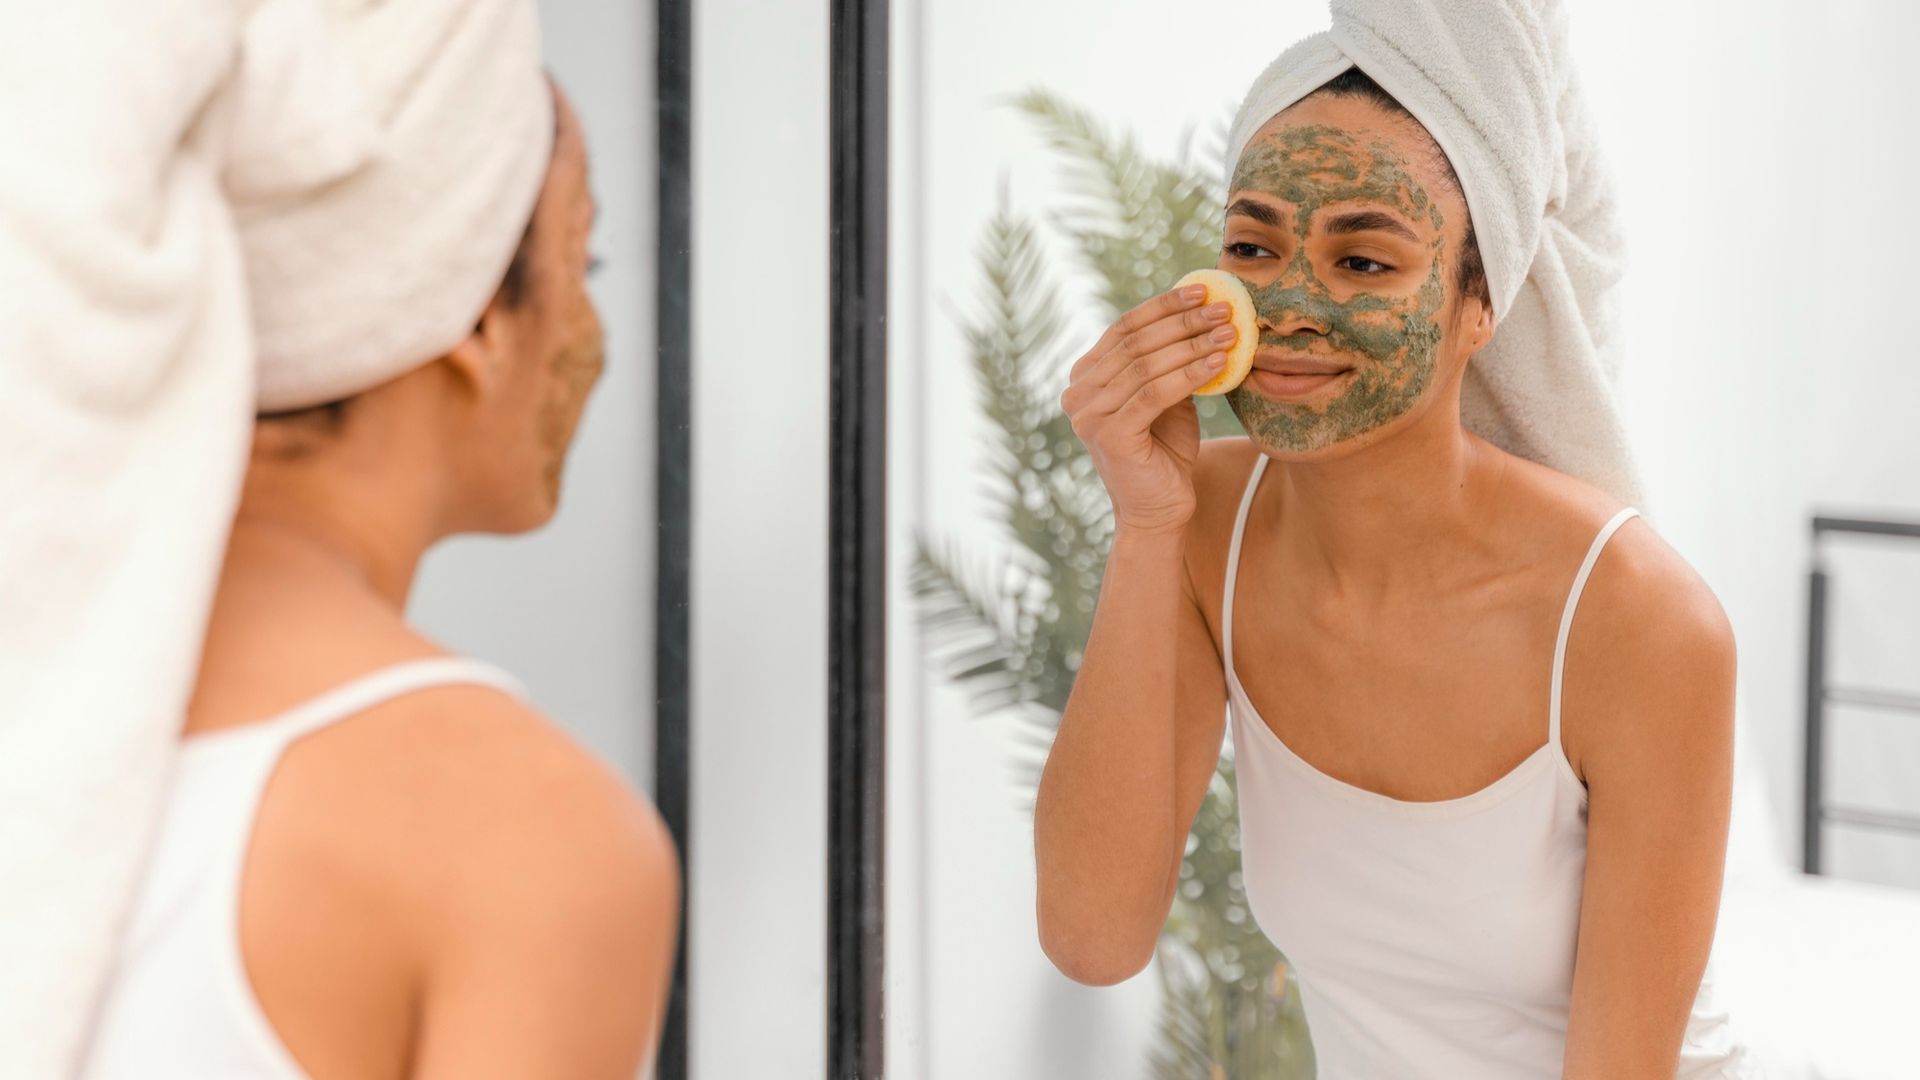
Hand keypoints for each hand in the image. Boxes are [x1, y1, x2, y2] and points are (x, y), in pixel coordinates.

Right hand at [1060, 285, 1235, 536]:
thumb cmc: (1165, 451)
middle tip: (1225, 309)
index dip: (1164, 306)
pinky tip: (1220, 364)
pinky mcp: (1109, 435)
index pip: (1124, 328)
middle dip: (1184, 322)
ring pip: (1146, 366)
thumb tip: (1201, 310)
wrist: (1159, 510)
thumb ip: (1167, 360)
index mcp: (1085, 377)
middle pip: (1136, 343)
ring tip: (1231, 333)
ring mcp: (1089, 415)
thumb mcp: (1165, 396)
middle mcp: (1078, 393)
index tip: (1204, 290)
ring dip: (1193, 345)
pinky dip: (1190, 374)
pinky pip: (1154, 394)